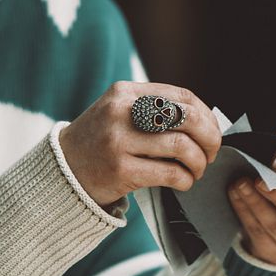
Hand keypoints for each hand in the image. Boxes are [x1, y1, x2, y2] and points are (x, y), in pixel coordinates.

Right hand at [60, 81, 220, 206]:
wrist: (64, 169)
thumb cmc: (104, 142)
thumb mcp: (123, 113)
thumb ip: (157, 112)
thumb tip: (208, 123)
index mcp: (126, 93)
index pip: (183, 96)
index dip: (207, 116)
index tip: (212, 132)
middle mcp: (122, 112)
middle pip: (187, 118)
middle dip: (210, 138)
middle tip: (212, 153)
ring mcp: (118, 141)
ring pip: (182, 147)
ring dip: (199, 163)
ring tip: (196, 170)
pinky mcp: (120, 170)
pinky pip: (170, 173)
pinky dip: (185, 179)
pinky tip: (183, 182)